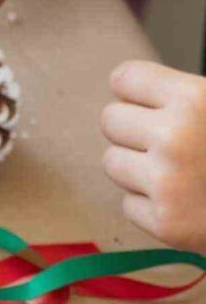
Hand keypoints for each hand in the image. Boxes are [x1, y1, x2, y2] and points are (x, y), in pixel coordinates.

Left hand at [102, 61, 205, 252]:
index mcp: (193, 99)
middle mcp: (174, 138)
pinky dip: (149, 205)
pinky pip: (127, 204)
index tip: (146, 105)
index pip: (124, 80)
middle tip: (163, 143)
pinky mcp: (164, 223)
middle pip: (110, 121)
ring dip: (136, 169)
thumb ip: (180, 97)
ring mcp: (166, 183)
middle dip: (131, 131)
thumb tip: (123, 85)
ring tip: (177, 172)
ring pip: (112, 162)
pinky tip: (184, 202)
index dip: (135, 93)